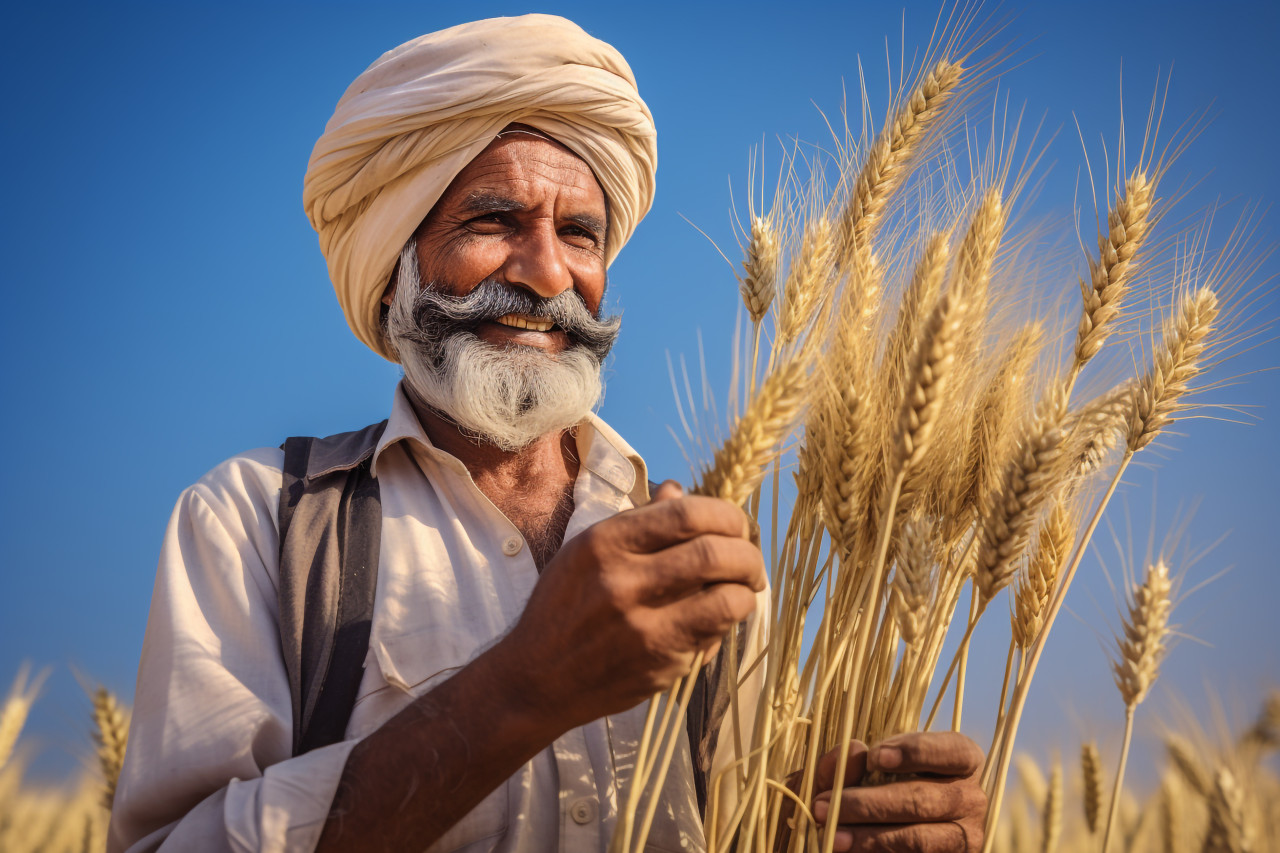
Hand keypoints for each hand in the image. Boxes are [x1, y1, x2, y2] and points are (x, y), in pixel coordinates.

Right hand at [499, 481, 765, 728]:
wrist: (536, 679)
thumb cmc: (564, 608)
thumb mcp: (586, 551)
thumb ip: (637, 521)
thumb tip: (678, 490)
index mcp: (604, 542)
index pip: (685, 514)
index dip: (725, 514)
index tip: (734, 524)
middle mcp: (622, 581)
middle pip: (714, 552)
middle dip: (747, 552)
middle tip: (749, 557)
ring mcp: (643, 626)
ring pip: (726, 597)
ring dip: (747, 587)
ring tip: (746, 586)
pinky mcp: (658, 663)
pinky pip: (715, 632)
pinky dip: (729, 619)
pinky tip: (722, 615)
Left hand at [806, 732, 985, 851]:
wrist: (887, 828)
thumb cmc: (877, 784)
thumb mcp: (862, 767)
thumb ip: (848, 761)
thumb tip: (850, 751)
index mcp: (961, 759)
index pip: (952, 750)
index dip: (915, 752)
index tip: (874, 757)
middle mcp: (971, 798)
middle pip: (923, 800)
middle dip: (869, 803)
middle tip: (823, 805)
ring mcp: (966, 837)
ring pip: (918, 839)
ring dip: (870, 837)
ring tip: (833, 836)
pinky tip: (850, 851)